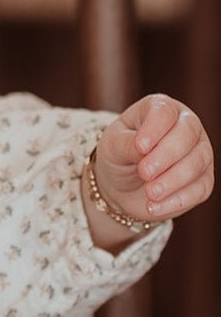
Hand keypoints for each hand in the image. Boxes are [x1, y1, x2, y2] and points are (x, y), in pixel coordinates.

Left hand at [92, 94, 213, 227]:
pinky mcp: (203, 180)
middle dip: (166, 155)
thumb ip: (126, 143)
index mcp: (161, 109)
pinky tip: (155, 206)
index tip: (140, 147)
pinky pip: (199, 189)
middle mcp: (186, 126)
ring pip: (197, 163)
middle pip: (187, 135)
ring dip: (172, 180)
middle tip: (144, 172)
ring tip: (149, 193)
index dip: (154, 129)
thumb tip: (143, 148)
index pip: (164, 112)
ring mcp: (199, 153)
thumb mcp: (112, 145)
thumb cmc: (118, 154)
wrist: (121, 184)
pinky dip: (177, 199)